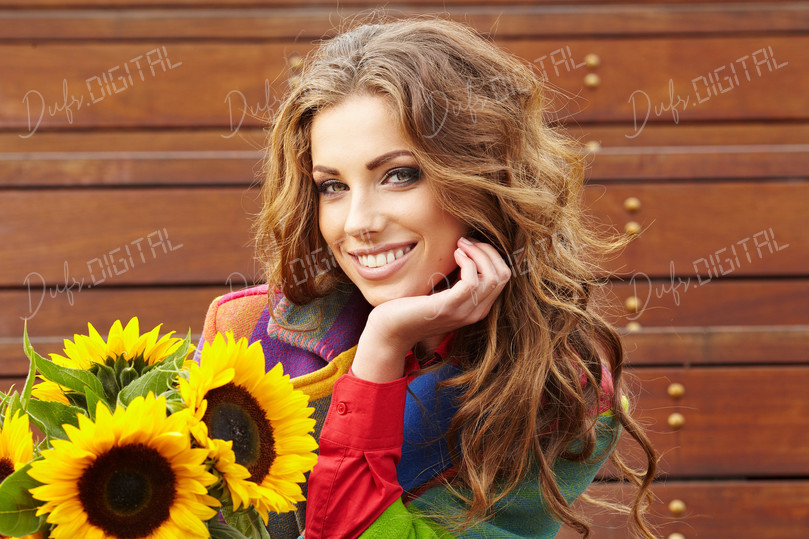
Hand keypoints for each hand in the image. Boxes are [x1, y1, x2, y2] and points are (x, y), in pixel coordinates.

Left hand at [351, 237, 511, 381]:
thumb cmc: (412, 307)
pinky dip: (467, 261)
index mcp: (477, 308)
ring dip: (478, 253)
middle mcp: (475, 312)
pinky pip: (473, 281)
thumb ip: (457, 281)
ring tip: (460, 245)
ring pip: (493, 276)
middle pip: (502, 275)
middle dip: (488, 251)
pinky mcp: (449, 308)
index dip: (491, 255)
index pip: (503, 277)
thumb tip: (467, 252)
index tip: (470, 244)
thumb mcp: (442, 292)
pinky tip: (455, 254)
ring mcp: (464, 312)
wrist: (391, 330)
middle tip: (466, 241)